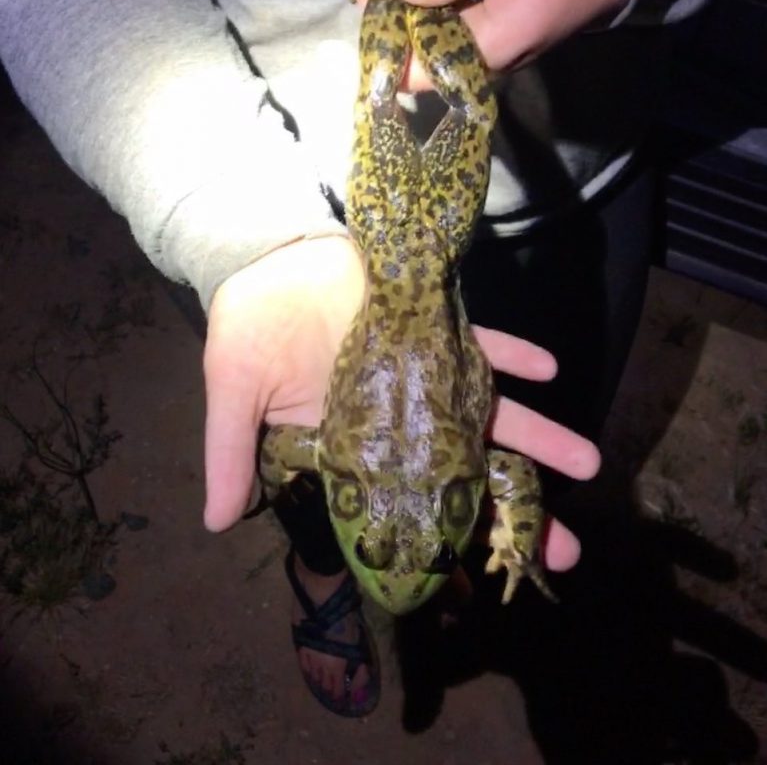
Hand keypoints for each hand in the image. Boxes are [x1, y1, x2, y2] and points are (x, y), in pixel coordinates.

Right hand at [202, 236, 599, 572]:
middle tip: (563, 547)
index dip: (442, 542)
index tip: (480, 583)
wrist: (266, 259)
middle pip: (465, 470)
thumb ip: (230, 455)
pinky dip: (513, 355)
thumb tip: (215, 524)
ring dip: (536, 433)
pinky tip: (548, 370)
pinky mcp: (431, 324)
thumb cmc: (248, 330)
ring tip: (587, 463)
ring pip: (488, 413)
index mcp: (356, 444)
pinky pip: (481, 342)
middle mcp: (400, 417)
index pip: (406, 504)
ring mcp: (422, 371)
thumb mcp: (232, 395)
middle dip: (514, 507)